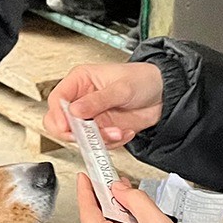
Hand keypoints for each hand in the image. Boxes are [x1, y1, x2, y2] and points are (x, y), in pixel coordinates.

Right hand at [45, 62, 164, 147]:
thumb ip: (97, 100)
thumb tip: (74, 111)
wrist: (165, 95)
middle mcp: (83, 100)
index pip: (58, 100)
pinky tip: (125, 132)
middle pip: (61, 122)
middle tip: (90, 136)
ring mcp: (92, 116)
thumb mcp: (121, 87)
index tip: (66, 127)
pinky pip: (98, 144)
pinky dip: (112, 142)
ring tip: (118, 132)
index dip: (58, 115)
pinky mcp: (103, 129)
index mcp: (81, 81)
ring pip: (81, 137)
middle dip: (75, 133)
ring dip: (99, 139)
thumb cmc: (143, 79)